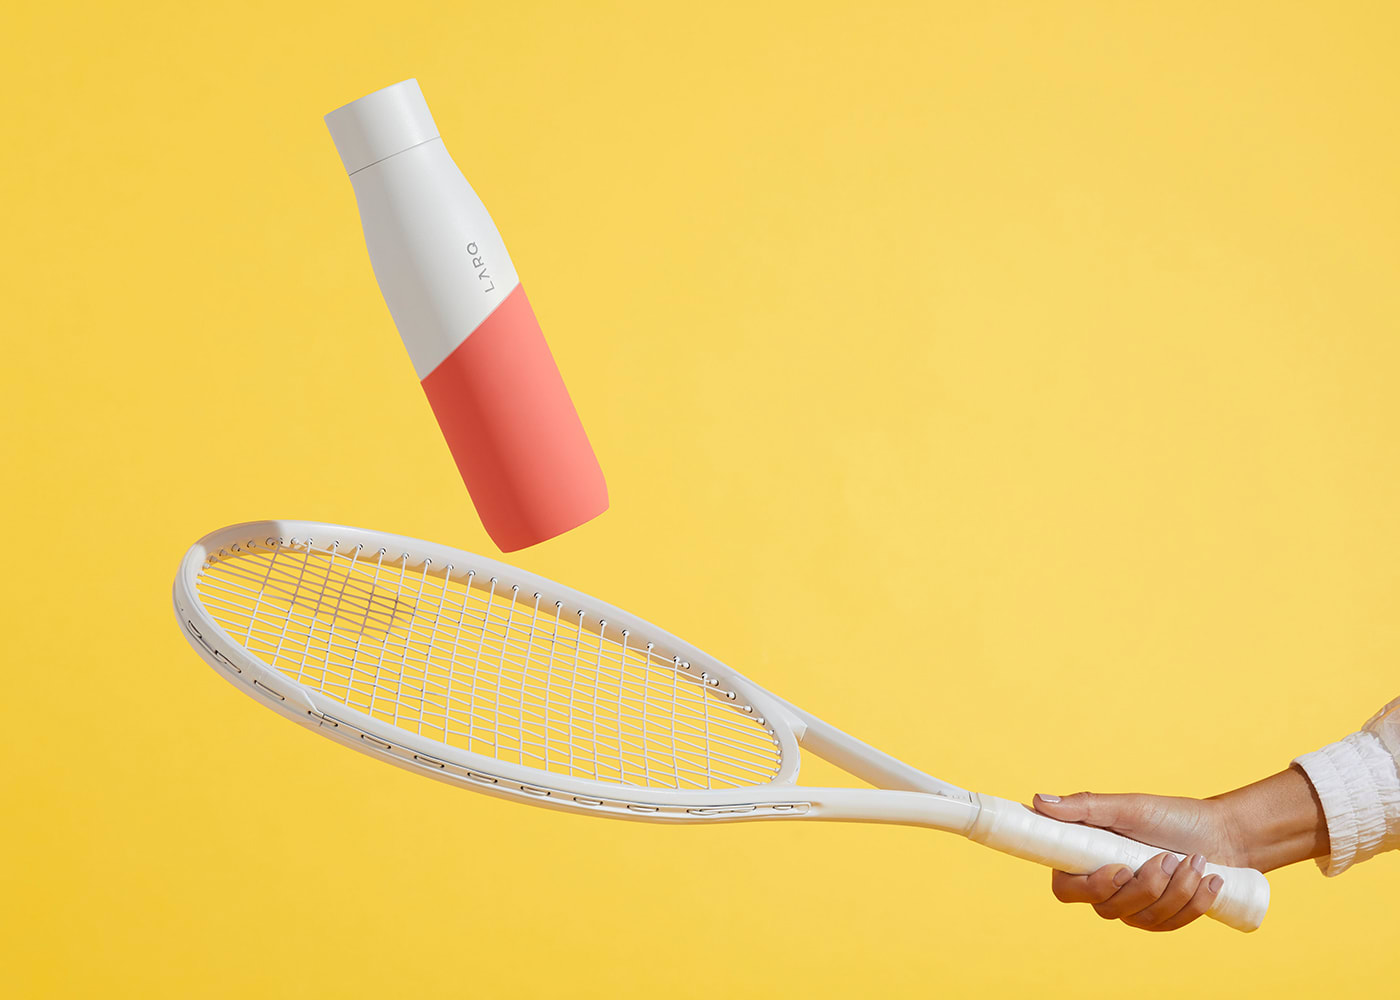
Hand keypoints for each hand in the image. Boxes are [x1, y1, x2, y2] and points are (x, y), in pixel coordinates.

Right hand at [1034, 766, 1328, 931]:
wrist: (1222, 834)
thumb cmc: (1171, 816)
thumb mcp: (1128, 807)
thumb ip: (1083, 807)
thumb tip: (1038, 801)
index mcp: (1087, 860)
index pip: (1066, 890)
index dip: (1090, 887)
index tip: (1120, 869)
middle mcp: (1106, 889)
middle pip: (1110, 908)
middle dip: (1147, 885)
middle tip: (1170, 856)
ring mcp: (1134, 909)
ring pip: (1144, 918)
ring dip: (1176, 889)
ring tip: (1194, 860)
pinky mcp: (1163, 920)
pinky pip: (1171, 925)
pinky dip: (1194, 902)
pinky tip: (1209, 880)